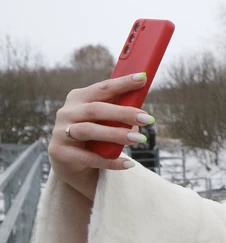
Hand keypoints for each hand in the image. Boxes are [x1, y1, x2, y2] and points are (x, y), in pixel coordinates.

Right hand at [49, 73, 153, 200]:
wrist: (70, 164)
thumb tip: (142, 116)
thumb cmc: (94, 137)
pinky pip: (89, 158)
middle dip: (123, 113)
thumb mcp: (105, 122)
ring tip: (139, 139)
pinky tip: (128, 163)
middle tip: (148, 119)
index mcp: (78, 99)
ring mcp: (60, 132)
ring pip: (89, 130)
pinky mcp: (61, 153)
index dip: (122, 83)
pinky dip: (110, 161)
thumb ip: (118, 115)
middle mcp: (67, 112)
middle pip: (96, 109)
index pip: (102, 88)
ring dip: (116, 134)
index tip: (143, 78)